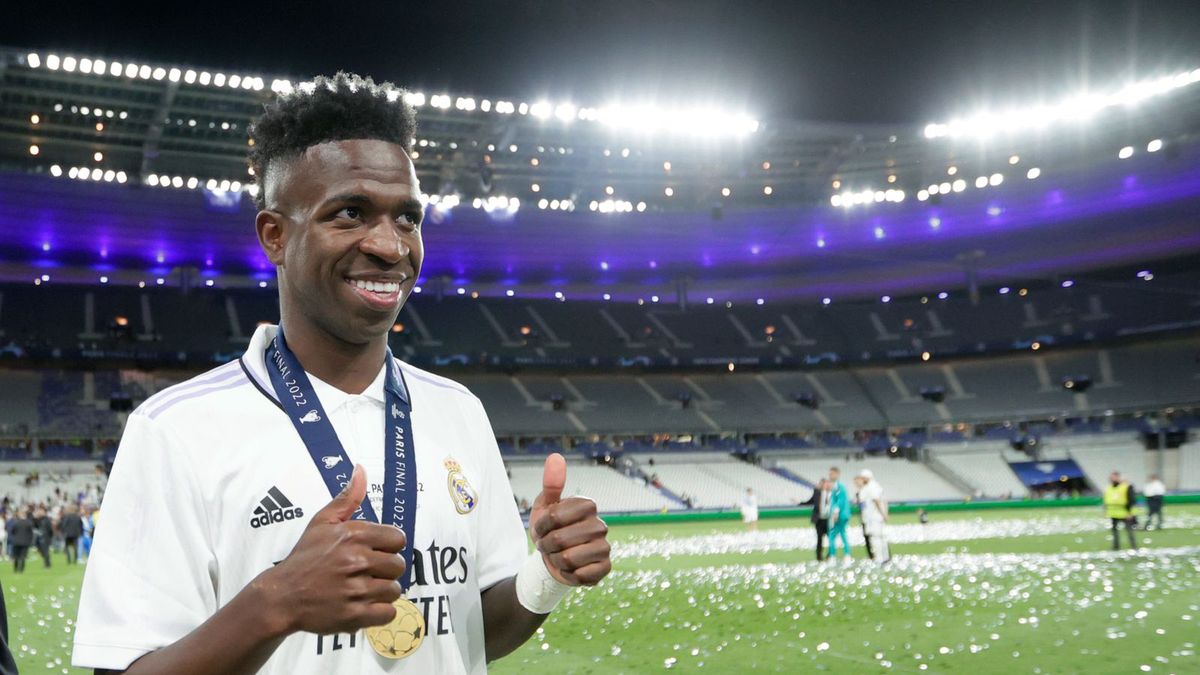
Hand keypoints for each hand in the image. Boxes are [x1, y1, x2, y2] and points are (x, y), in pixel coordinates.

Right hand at [258, 465, 406, 634]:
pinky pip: (388, 613)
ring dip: (382, 591)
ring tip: (363, 589)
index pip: (398, 539)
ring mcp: (356, 590)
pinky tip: (365, 605)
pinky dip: (380, 612)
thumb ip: (347, 498)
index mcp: (353, 536)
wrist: (282, 596)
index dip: (389, 546)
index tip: (375, 552)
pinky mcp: (354, 615)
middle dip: (386, 570)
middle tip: (367, 573)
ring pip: (394, 590)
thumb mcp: (322, 523)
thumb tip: (361, 470)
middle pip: (398, 565)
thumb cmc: (305, 557)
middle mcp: (357, 561)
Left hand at [529, 453, 611, 585]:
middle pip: (560, 539)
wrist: (554, 557)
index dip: (543, 524)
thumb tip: (555, 456)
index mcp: (588, 506)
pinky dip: (568, 575)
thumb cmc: (549, 528)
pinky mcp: (605, 568)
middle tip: (549, 544)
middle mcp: (601, 525)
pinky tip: (571, 569)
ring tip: (558, 556)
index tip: (544, 526)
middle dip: (547, 545)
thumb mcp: (545, 505)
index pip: (556, 515)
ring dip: (555, 561)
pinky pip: (580, 575)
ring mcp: (605, 547)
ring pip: (568, 559)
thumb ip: (551, 482)